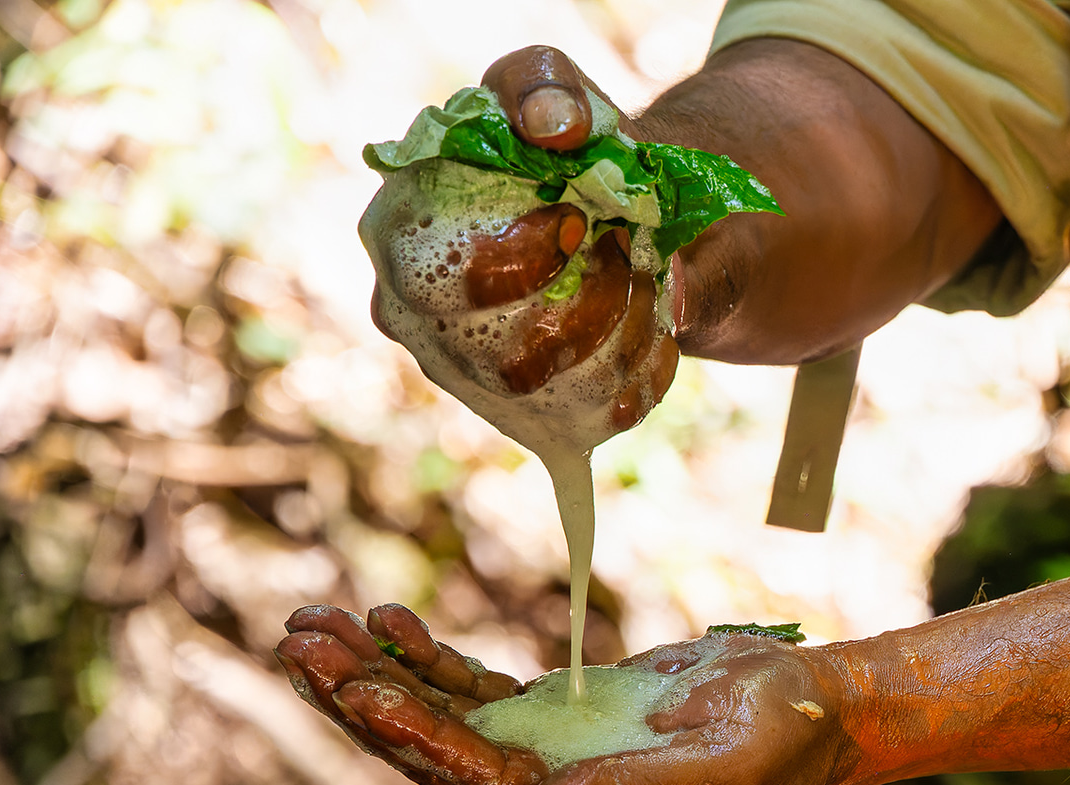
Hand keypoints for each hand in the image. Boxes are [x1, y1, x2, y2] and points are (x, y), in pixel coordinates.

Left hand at [275, 605, 852, 784]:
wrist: (814, 716)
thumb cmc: (782, 747)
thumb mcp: (724, 774)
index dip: (420, 740)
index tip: (361, 690)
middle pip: (439, 757)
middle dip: (366, 700)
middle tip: (301, 643)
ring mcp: (549, 764)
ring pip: (442, 723)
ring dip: (377, 675)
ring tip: (310, 626)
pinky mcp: (554, 723)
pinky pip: (475, 692)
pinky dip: (428, 659)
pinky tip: (385, 620)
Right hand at [364, 47, 677, 445]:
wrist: (619, 204)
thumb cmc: (567, 145)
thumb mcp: (551, 90)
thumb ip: (543, 86)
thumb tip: (556, 129)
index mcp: (406, 237)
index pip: (434, 279)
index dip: (515, 263)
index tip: (580, 223)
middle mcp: (426, 321)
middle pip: (502, 363)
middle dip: (585, 313)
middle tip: (625, 252)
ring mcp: (480, 376)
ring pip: (557, 397)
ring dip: (620, 336)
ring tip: (650, 277)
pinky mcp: (539, 407)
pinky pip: (599, 414)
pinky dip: (646, 370)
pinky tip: (664, 323)